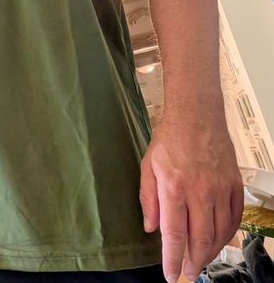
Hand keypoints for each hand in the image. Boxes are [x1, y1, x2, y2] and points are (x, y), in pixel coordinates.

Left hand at [139, 117, 243, 282]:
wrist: (197, 115)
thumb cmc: (170, 138)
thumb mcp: (148, 165)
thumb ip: (148, 199)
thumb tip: (151, 227)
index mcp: (174, 187)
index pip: (175, 234)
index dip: (173, 260)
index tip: (171, 276)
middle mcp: (199, 191)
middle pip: (200, 240)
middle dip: (193, 262)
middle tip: (187, 272)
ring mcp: (220, 188)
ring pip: (219, 233)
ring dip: (210, 252)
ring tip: (201, 260)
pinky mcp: (234, 185)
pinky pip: (234, 218)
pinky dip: (227, 235)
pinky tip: (218, 239)